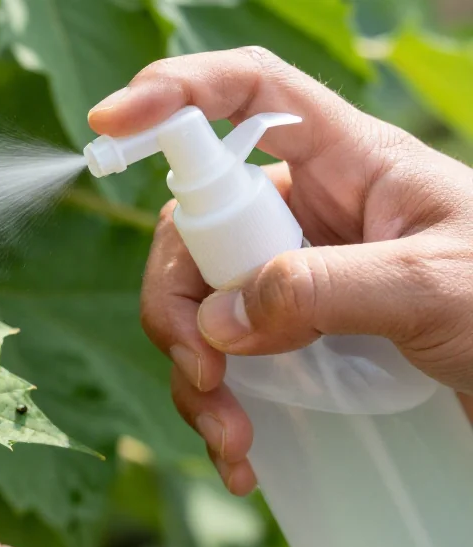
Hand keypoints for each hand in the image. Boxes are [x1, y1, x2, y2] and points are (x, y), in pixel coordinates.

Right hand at [89, 46, 472, 494]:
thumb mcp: (436, 287)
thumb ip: (327, 288)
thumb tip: (220, 320)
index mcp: (348, 163)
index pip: (248, 95)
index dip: (175, 92)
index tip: (111, 123)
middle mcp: (306, 212)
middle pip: (192, 225)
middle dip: (176, 302)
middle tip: (202, 369)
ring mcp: (290, 274)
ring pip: (193, 302)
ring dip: (192, 372)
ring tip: (233, 437)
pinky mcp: (288, 333)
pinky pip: (219, 357)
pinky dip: (214, 406)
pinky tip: (242, 453)